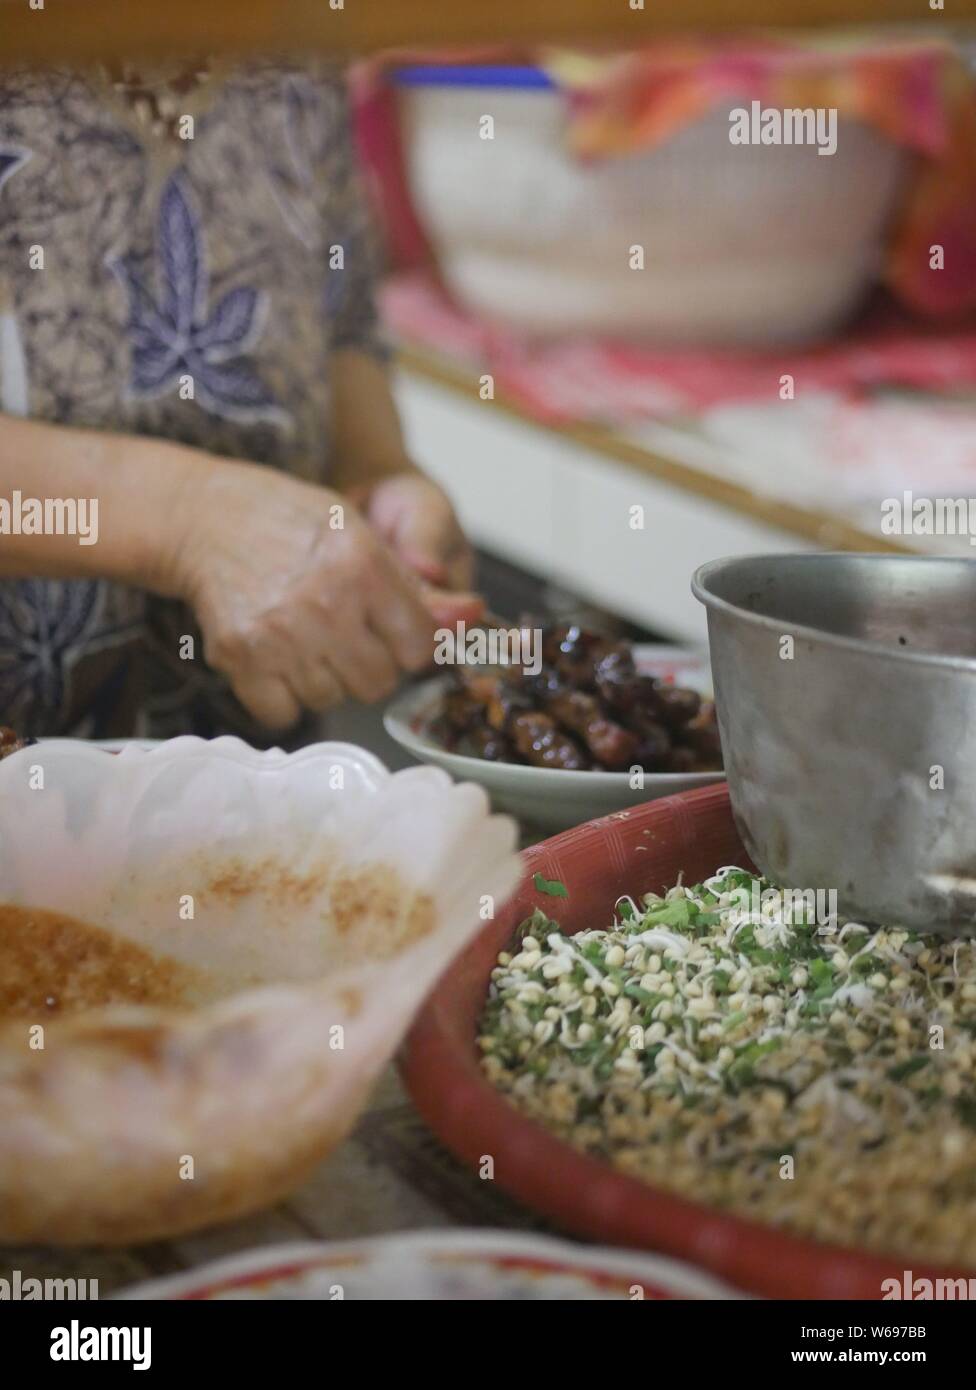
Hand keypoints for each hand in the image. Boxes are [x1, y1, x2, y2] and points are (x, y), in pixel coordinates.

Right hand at [166, 458, 481, 728]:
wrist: (207, 517)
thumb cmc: (292, 522)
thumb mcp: (363, 534)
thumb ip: (418, 587)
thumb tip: (472, 617)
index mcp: (364, 566)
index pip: (420, 647)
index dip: (410, 644)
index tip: (392, 632)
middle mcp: (325, 602)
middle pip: (378, 683)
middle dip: (369, 665)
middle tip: (343, 633)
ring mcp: (280, 634)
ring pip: (332, 700)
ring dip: (325, 680)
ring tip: (307, 638)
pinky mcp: (241, 658)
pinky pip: (284, 714)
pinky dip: (284, 698)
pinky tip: (279, 660)